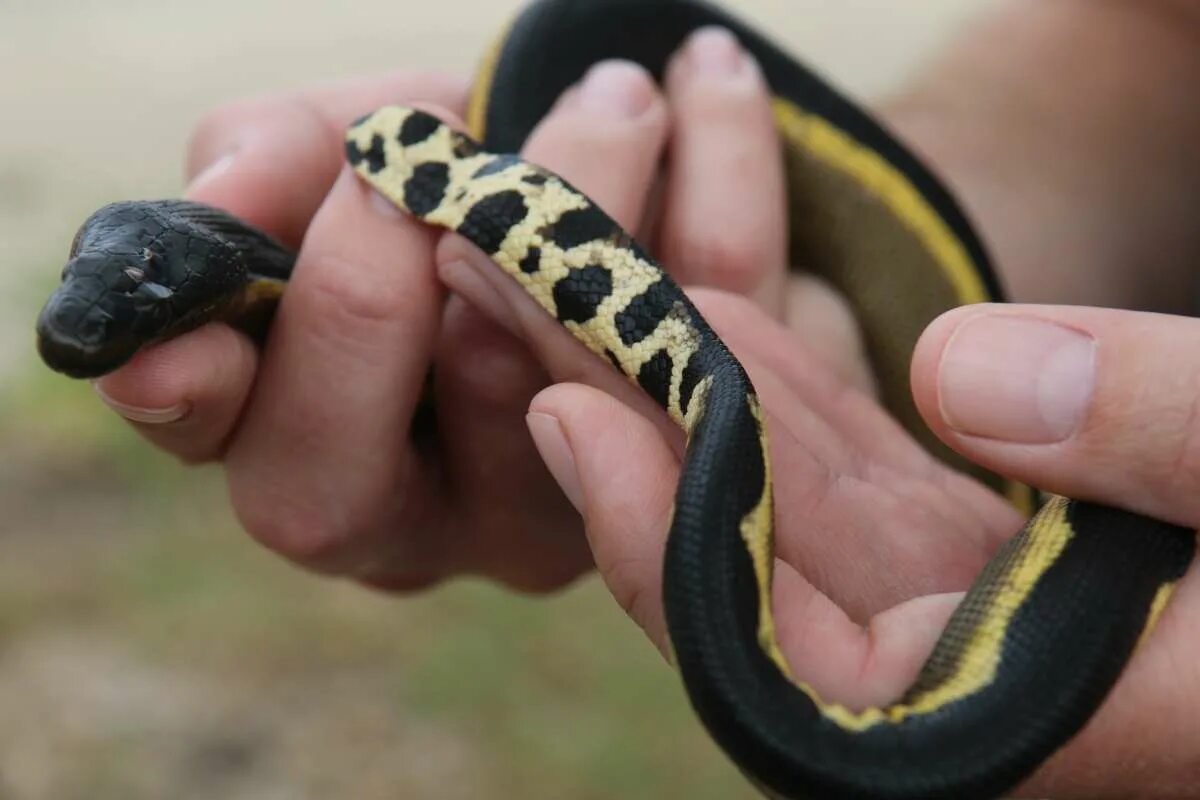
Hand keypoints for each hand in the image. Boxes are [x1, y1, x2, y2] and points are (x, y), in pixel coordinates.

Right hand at [91, 30, 869, 592]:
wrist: (592, 187)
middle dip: (420, 271)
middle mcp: (456, 522)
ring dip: (593, 202)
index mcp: (337, 465)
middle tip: (440, 146)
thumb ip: (263, 171)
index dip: (225, 405)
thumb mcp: (334, 160)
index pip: (286, 470)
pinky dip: (725, 180)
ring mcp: (589, 502)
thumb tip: (224, 200)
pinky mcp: (708, 440)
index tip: (199, 327)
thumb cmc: (431, 185)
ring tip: (619, 95)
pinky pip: (731, 317)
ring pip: (579, 379)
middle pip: (426, 443)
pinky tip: (707, 92)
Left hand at [525, 292, 1199, 793]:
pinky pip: (874, 470)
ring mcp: (996, 605)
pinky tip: (716, 316)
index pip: (796, 671)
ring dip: (695, 397)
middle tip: (529, 311)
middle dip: (641, 438)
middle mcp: (993, 681)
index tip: (580, 417)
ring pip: (804, 504)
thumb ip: (1180, 436)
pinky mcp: (1018, 538)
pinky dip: (798, 394)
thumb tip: (972, 370)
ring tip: (589, 291)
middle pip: (762, 565)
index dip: (673, 553)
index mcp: (1051, 723)